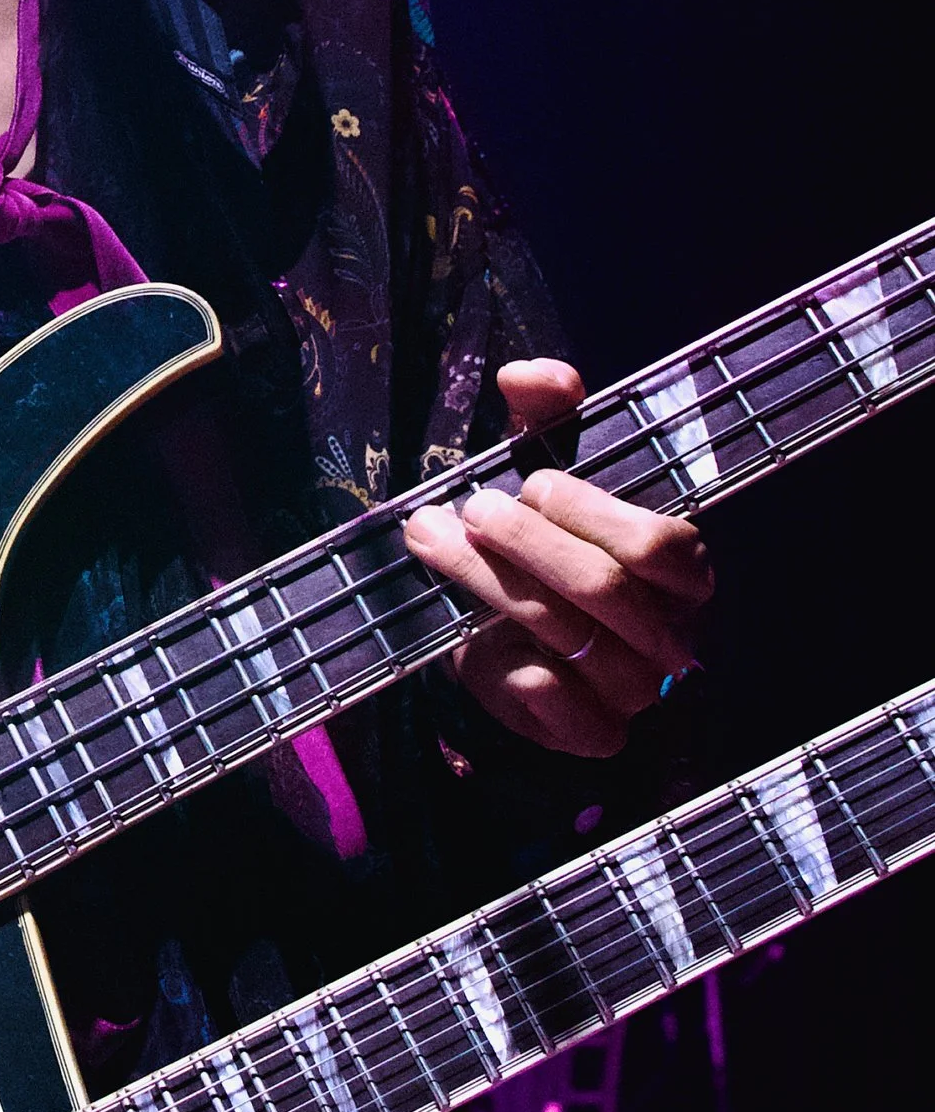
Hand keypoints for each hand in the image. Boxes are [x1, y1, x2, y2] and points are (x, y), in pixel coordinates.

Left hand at [402, 360, 712, 760]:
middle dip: (524, 544)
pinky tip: (479, 648)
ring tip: (433, 542)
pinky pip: (575, 720)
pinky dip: (528, 682)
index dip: (586, 511)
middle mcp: (670, 633)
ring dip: (493, 588)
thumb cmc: (535, 545)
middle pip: (605, 588)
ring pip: (573, 642)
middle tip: (465, 510)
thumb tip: (532, 375)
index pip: (657, 543)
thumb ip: (545, 413)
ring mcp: (636, 691)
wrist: (495, 630)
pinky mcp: (594, 736)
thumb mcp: (538, 469)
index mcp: (678, 570)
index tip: (525, 483)